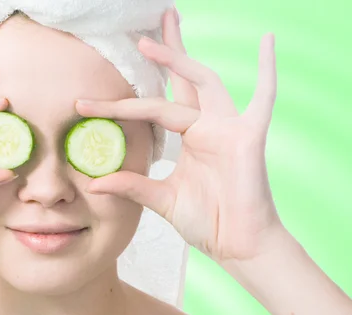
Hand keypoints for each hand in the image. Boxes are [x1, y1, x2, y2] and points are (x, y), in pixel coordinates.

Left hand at [76, 7, 284, 264]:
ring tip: (148, 41)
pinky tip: (268, 41)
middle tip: (139, 32)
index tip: (84, 104)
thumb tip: (94, 182)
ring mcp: (227, 128)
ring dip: (178, 60)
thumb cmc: (207, 221)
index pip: (151, 108)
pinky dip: (267, 70)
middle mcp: (206, 125)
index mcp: (188, 137)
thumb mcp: (160, 199)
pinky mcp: (248, 137)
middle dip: (163, 54)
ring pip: (203, 82)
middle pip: (181, 80)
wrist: (236, 245)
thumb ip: (131, 186)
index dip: (119, 105)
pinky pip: (263, 98)